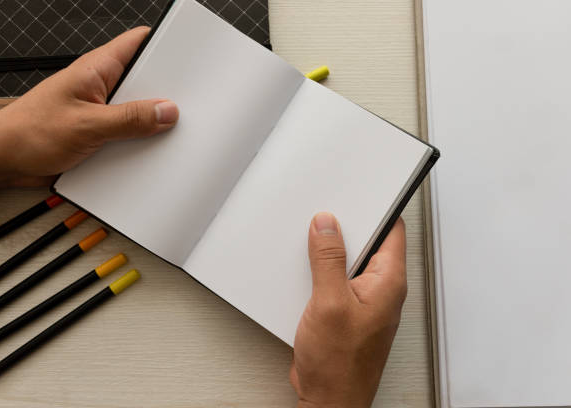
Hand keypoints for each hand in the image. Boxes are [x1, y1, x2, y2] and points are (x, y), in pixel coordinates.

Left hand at [0, 26, 178, 187]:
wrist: (4, 161)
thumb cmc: (29, 132)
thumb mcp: (86, 124)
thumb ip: (129, 119)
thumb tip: (166, 111)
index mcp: (96, 70)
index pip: (138, 43)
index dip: (166, 45)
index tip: (190, 54)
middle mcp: (101, 87)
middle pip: (145, 82)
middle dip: (166, 93)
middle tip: (186, 106)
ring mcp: (102, 111)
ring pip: (139, 112)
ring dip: (152, 125)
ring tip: (166, 134)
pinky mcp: (100, 134)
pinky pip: (129, 134)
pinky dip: (140, 142)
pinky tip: (148, 152)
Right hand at [291, 213, 406, 407]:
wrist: (329, 398)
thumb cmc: (339, 365)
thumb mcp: (329, 302)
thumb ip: (328, 259)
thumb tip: (326, 225)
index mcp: (388, 282)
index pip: (392, 230)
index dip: (377, 206)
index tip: (358, 192)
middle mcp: (381, 288)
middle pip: (369, 242)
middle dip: (346, 228)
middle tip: (323, 218)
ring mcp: (364, 299)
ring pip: (350, 260)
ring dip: (331, 252)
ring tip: (311, 243)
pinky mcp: (347, 309)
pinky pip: (338, 278)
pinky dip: (323, 270)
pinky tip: (307, 270)